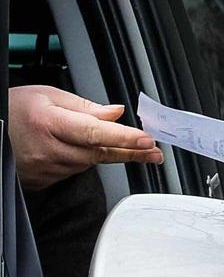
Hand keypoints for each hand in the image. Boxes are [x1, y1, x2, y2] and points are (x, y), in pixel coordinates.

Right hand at [10, 85, 163, 191]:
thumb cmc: (16, 109)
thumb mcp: (49, 95)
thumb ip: (86, 106)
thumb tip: (117, 113)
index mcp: (49, 123)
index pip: (95, 133)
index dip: (124, 138)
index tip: (147, 141)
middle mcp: (47, 150)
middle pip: (98, 153)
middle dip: (129, 150)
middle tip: (154, 150)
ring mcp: (44, 169)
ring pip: (88, 163)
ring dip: (101, 151)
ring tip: (100, 138)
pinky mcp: (42, 181)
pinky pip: (74, 171)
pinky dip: (81, 159)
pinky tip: (73, 148)